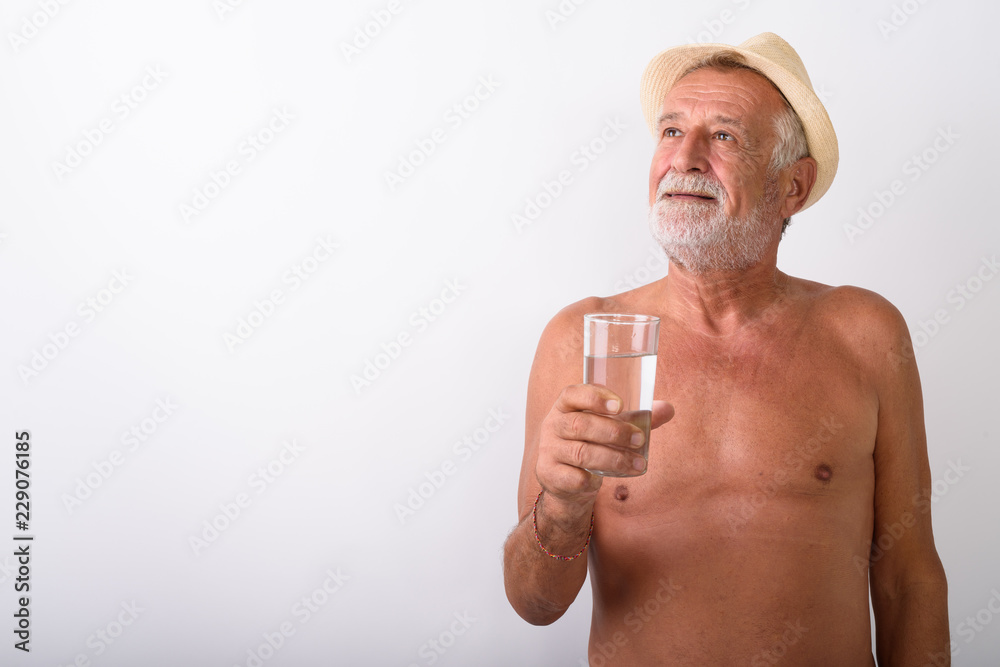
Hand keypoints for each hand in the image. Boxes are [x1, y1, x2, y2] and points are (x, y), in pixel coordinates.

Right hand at [536, 384, 673, 514]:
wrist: (566, 483)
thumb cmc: (591, 445)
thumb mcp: (609, 428)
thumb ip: (636, 418)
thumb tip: (668, 409)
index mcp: (564, 407)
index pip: (572, 394)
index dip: (594, 397)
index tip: (620, 405)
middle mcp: (553, 426)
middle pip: (580, 424)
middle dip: (614, 432)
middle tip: (640, 439)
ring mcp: (549, 451)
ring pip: (582, 453)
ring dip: (614, 459)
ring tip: (638, 463)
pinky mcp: (549, 475)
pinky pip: (574, 478)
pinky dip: (593, 480)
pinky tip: (608, 480)